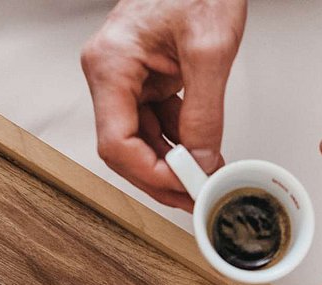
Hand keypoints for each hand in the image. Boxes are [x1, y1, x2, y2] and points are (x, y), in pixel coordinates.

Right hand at [81, 0, 246, 208]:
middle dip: (161, 177)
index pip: (117, 143)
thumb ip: (205, 114)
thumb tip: (202, 161)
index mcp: (111, 64)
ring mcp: (128, 75)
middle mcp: (111, 72)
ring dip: (172, 163)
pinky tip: (202, 153)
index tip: (185, 187)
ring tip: (204, 181)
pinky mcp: (147, 76)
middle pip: (124, 148)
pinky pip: (157, 121)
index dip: (151, 175)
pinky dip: (180, 141)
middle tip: (194, 197)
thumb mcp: (211, 51)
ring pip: (141, 139)